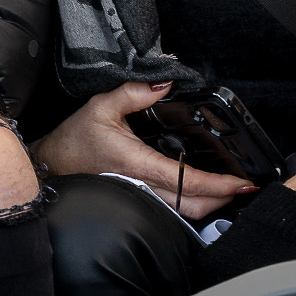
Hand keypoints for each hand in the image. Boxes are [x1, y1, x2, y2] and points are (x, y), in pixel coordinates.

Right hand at [29, 81, 254, 220]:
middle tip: (242, 186)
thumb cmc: (75, 139)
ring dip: (210, 205)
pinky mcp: (137, 199)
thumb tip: (164, 82)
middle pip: (193, 207)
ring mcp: (140, 197)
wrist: (54, 162)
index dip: (218, 185)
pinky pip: (171, 208)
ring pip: (183, 213)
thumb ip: (134, 92)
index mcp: (138, 164)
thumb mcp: (101, 106)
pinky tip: (202, 191)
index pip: (186, 181)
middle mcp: (142, 187)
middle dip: (222, 200)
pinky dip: (192, 203)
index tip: (240, 183)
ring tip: (229, 190)